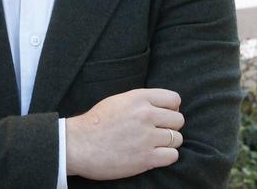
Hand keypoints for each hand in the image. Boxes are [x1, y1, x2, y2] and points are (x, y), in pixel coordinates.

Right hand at [65, 88, 184, 180]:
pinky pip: (172, 156)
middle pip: (178, 120)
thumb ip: (143, 101)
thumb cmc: (96, 123)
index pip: (174, 99)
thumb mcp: (120, 101)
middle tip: (158, 132)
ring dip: (169, 143)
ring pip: (177, 138)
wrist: (77, 145)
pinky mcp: (145, 158)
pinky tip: (155, 155)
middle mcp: (146, 115)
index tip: (163, 116)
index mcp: (139, 98)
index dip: (171, 108)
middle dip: (170, 126)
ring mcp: (146, 137)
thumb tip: (166, 107)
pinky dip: (167, 157)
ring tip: (155, 145)